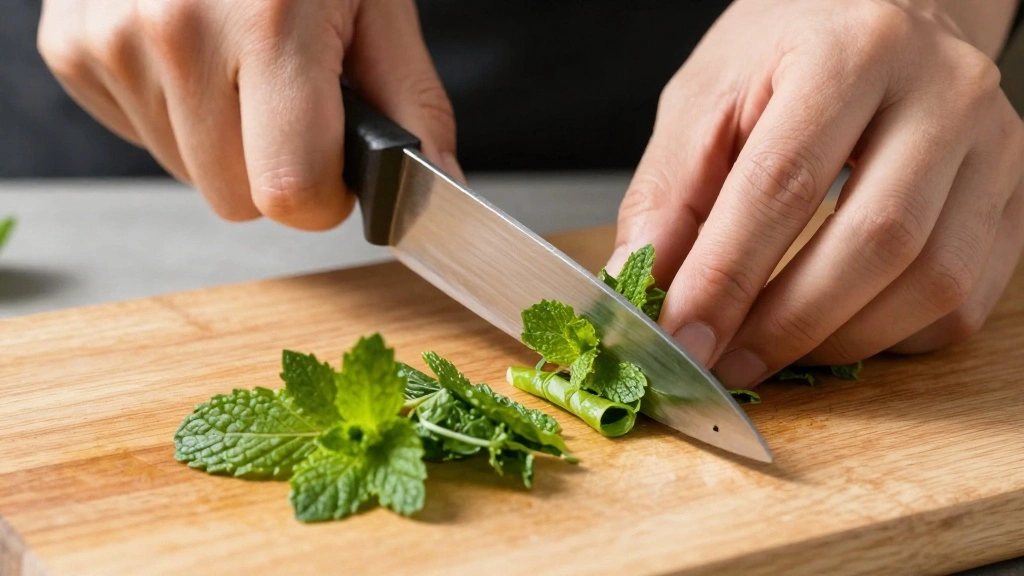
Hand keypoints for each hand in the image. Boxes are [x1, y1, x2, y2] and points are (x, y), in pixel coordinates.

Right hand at [37, 0, 461, 229]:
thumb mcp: (376, 1)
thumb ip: (411, 101)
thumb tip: (436, 184)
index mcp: (270, 24)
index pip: (291, 192)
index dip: (326, 197)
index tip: (336, 165)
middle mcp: (177, 33)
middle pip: (236, 200)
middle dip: (276, 169)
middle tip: (290, 99)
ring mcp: (112, 40)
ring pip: (188, 173)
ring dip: (224, 141)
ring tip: (238, 62)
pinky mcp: (71, 46)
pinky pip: (140, 137)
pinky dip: (176, 113)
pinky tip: (194, 54)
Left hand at [609, 0, 1023, 386]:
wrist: (881, 17)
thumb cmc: (785, 56)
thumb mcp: (705, 99)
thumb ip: (669, 191)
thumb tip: (640, 281)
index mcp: (852, 50)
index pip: (785, 181)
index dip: (727, 274)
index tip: (683, 336)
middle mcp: (944, 92)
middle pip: (875, 239)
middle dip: (787, 324)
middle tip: (724, 364)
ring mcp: (996, 147)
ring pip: (934, 281)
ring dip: (839, 340)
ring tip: (768, 352)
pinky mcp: (1013, 198)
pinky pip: (965, 300)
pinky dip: (891, 337)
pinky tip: (833, 329)